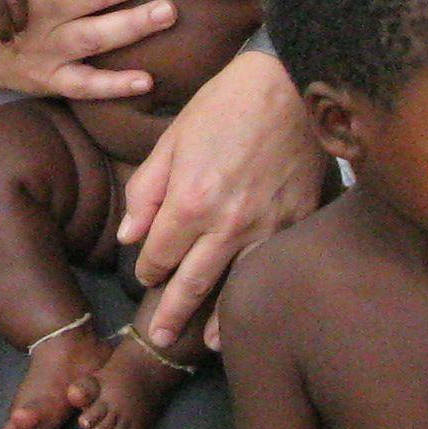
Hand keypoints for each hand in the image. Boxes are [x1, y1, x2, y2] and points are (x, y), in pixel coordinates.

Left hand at [117, 50, 329, 351]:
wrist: (292, 84)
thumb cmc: (227, 104)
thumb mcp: (172, 139)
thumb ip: (147, 190)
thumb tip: (130, 236)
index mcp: (189, 202)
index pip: (159, 254)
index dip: (148, 268)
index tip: (147, 273)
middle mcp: (226, 224)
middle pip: (192, 283)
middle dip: (172, 313)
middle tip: (158, 337)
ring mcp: (266, 227)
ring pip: (235, 284)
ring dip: (218, 319)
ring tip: (205, 344)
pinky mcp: (298, 222)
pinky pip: (272, 266)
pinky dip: (259, 291)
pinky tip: (253, 309)